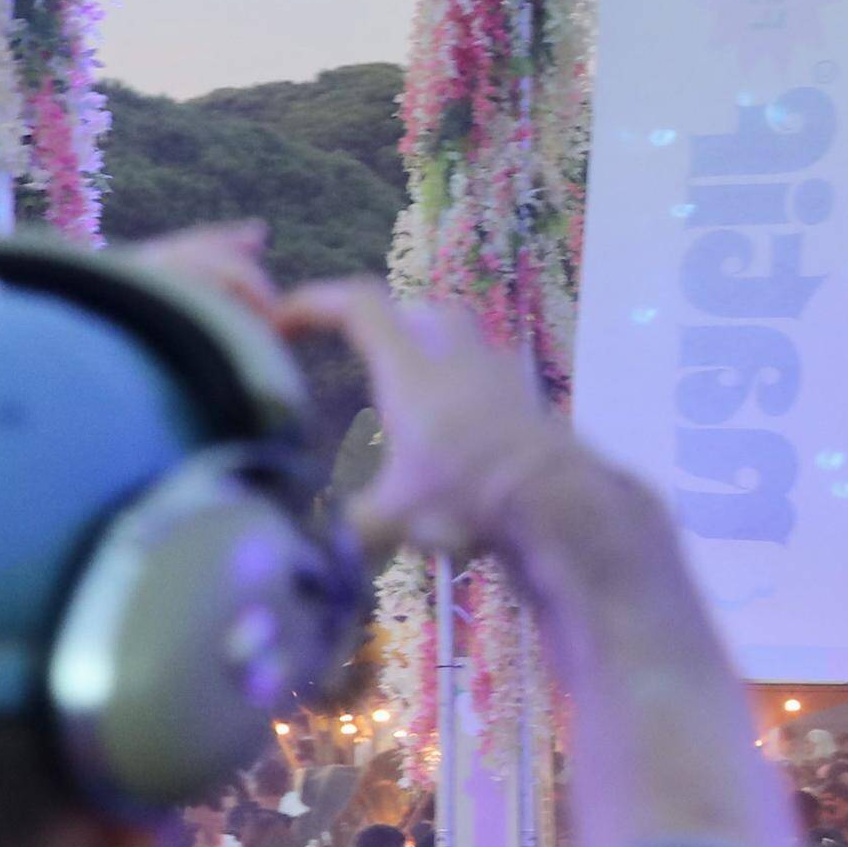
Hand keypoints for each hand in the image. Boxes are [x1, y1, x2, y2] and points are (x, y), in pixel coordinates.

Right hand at [303, 273, 588, 565]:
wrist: (562, 504)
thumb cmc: (469, 496)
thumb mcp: (392, 518)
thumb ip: (348, 527)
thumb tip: (323, 544)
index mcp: (411, 368)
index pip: (359, 305)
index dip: (316, 302)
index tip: (285, 319)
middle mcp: (457, 356)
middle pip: (416, 311)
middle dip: (382, 324)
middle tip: (358, 353)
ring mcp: (500, 374)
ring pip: (458, 340)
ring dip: (428, 356)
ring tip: (406, 398)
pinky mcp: (529, 402)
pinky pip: (487, 379)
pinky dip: (464, 392)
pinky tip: (456, 431)